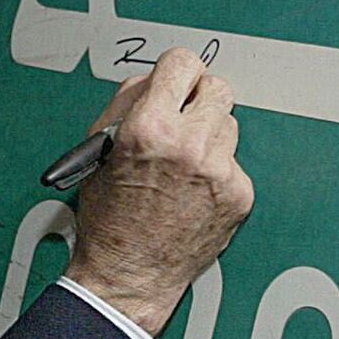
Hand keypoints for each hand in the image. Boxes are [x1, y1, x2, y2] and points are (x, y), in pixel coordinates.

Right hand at [65, 48, 253, 335]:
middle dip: (197, 97)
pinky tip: (194, 188)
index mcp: (150, 127)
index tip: (175, 80)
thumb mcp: (99, 149)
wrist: (129, 276)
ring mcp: (220, 171)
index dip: (176, 70)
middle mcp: (190, 145)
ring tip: (183, 161)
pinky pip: (234, 160)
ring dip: (209, 133)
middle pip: (217, 86)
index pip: (182, 63)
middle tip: (183, 116)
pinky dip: (217, 168)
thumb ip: (127, 103)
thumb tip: (155, 79)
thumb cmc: (108, 220)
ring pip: (228, 122)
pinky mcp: (239, 195)